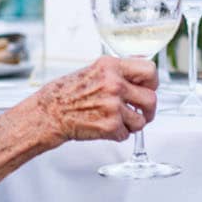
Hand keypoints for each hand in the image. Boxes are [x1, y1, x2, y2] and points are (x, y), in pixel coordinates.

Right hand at [30, 56, 157, 144]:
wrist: (49, 113)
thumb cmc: (66, 93)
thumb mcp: (94, 71)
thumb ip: (118, 71)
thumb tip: (140, 71)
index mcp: (111, 67)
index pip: (149, 70)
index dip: (153, 82)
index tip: (149, 88)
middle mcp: (114, 84)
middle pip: (151, 99)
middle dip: (148, 109)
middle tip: (142, 113)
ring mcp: (113, 105)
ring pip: (141, 120)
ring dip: (132, 124)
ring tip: (118, 121)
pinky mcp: (110, 125)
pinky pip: (127, 134)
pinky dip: (118, 134)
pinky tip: (105, 127)